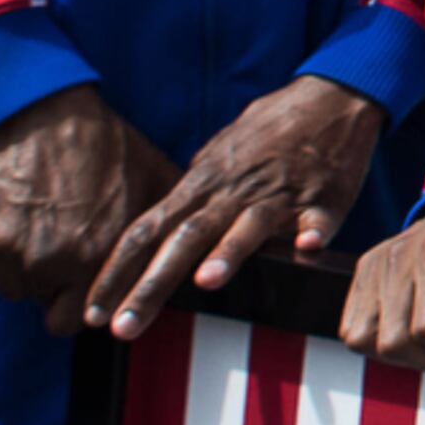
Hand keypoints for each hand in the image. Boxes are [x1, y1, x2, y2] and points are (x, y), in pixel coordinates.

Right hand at [0, 85, 175, 334]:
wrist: (47, 111)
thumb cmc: (108, 147)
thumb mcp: (156, 184)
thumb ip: (171, 231)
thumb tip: (198, 259)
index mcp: (93, 258)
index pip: (72, 322)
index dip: (77, 304)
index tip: (79, 286)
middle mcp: (47, 262)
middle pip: (39, 302)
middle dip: (49, 285)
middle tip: (60, 247)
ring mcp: (5, 248)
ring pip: (8, 286)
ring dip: (20, 268)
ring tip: (40, 228)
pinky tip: (12, 224)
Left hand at [87, 74, 385, 338]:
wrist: (331, 96)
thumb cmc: (272, 127)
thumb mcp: (219, 154)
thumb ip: (194, 193)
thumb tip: (165, 224)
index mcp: (203, 183)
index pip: (146, 231)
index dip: (115, 272)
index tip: (92, 311)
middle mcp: (234, 191)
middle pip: (184, 238)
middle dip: (151, 285)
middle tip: (122, 327)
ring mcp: (279, 195)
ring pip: (247, 226)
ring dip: (228, 252)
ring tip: (205, 282)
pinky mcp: (325, 198)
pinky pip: (318, 218)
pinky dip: (312, 232)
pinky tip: (307, 248)